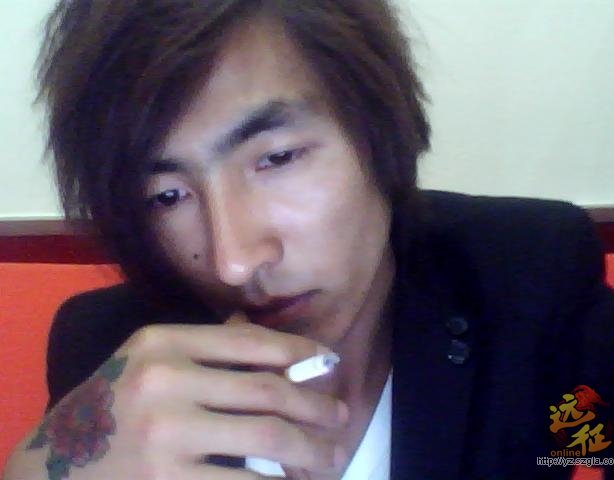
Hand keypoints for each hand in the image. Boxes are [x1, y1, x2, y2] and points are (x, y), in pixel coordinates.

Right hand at [9, 315, 347, 479]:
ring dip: (311, 449)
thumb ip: (207, 350)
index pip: (250, 341)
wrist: (51, 470)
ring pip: (269, 438)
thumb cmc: (111, 409)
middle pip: (268, 390)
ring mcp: (165, 434)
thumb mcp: (148, 362)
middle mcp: (164, 380)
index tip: (330, 362)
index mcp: (162, 342)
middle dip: (316, 406)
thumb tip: (280, 350)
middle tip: (341, 418)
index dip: (300, 351)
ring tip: (331, 457)